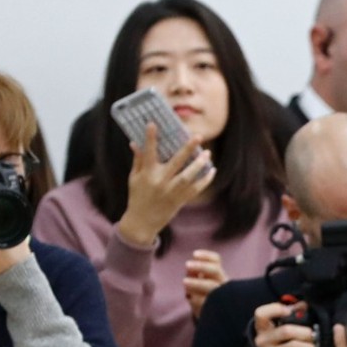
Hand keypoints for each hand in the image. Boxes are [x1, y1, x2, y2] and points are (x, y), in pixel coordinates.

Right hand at [118, 123, 214, 245]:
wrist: (142, 222)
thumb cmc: (137, 197)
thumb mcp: (134, 178)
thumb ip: (137, 161)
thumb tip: (135, 143)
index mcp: (147, 174)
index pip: (149, 152)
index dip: (150, 138)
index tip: (153, 123)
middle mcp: (161, 182)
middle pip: (176, 162)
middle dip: (187, 149)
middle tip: (198, 136)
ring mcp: (172, 192)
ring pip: (189, 176)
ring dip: (199, 164)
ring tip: (208, 153)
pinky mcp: (180, 200)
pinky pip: (195, 189)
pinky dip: (205, 180)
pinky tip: (212, 171)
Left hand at [184, 249, 227, 317]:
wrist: (215, 320)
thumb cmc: (205, 299)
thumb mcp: (200, 285)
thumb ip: (195, 276)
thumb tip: (189, 270)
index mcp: (219, 276)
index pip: (216, 261)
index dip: (206, 256)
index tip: (194, 254)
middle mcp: (223, 285)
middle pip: (215, 270)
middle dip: (201, 266)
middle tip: (187, 264)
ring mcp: (221, 297)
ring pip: (212, 286)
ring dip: (197, 282)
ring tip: (185, 282)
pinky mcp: (217, 310)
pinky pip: (205, 302)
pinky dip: (195, 299)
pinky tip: (190, 298)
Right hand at [249, 301, 315, 346]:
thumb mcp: (281, 334)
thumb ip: (292, 318)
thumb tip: (304, 304)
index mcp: (262, 330)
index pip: (260, 313)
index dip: (275, 309)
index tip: (289, 312)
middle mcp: (261, 342)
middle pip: (286, 330)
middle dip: (306, 333)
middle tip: (313, 336)